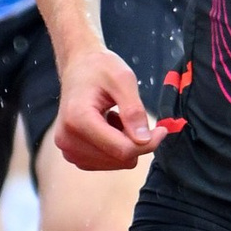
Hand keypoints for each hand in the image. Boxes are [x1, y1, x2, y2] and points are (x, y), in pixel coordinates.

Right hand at [48, 40, 160, 172]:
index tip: (162, 129)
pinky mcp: (73, 155)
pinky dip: (115, 147)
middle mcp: (68, 139)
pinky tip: (109, 127)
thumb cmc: (98, 69)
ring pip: (116, 163)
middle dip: (135, 141)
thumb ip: (134, 110)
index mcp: (77, 119)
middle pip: (120, 158)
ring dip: (124, 143)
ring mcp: (68, 150)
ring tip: (116, 118)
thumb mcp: (123, 79)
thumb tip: (144, 140)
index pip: (122, 149)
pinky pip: (107, 162)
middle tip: (133, 115)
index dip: (149, 143)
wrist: (77, 68)